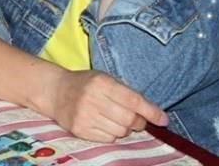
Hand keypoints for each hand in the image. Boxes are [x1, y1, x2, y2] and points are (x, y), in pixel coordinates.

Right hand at [47, 70, 167, 142]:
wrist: (55, 91)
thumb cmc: (85, 84)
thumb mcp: (105, 79)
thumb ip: (127, 94)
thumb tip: (155, 115)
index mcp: (101, 82)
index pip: (133, 100)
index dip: (151, 111)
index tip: (163, 120)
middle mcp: (92, 99)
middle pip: (129, 119)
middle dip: (138, 122)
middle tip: (135, 118)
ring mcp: (84, 115)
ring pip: (120, 131)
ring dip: (124, 128)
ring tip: (114, 118)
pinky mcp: (79, 129)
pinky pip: (108, 139)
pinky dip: (112, 134)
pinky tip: (104, 123)